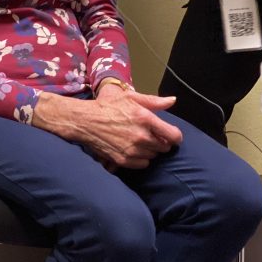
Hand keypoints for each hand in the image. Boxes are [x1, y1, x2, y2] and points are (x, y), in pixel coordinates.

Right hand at [33, 87, 181, 169]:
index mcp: (145, 118)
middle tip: (151, 135)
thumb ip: (154, 101)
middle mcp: (141, 136)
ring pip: (153, 156)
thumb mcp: (131, 97)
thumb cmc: (109, 106)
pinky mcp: (124, 160)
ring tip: (140, 141)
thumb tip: (173, 101)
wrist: (87, 121)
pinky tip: (133, 149)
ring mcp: (132, 150)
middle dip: (161, 142)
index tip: (171, 135)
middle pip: (164, 147)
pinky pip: (143, 164)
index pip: (173, 135)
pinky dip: (141, 158)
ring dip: (150, 150)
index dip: (175, 136)